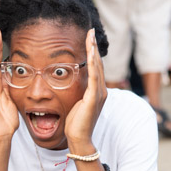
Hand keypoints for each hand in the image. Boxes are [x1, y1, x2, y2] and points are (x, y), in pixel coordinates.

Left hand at [64, 28, 106, 150]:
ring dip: (93, 51)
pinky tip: (90, 53)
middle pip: (97, 63)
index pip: (95, 67)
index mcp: (97, 91)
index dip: (92, 52)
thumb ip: (77, 93)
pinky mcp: (94, 98)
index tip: (89, 38)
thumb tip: (70, 84)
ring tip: (91, 37)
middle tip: (91, 31)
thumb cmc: (75, 124)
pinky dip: (92, 64)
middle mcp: (101, 91)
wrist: (79, 139)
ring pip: (97, 67)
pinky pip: (94, 77)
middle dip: (94, 47)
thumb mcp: (76, 103)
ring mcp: (99, 94)